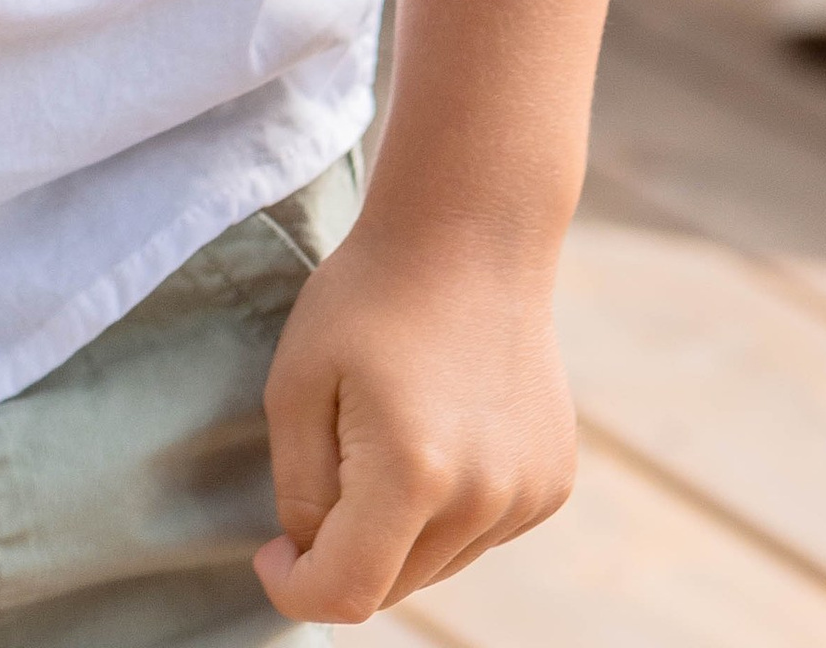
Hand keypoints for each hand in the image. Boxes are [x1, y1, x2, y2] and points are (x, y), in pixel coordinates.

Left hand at [255, 216, 575, 623]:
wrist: (471, 232)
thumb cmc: (368, 297)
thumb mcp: (296, 383)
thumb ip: (300, 490)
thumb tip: (313, 557)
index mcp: (413, 474)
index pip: (347, 594)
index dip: (295, 589)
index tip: (272, 553)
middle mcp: (482, 498)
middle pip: (393, 585)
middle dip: (346, 552)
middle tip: (331, 465)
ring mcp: (527, 494)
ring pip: (437, 564)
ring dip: (400, 533)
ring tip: (391, 432)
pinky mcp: (552, 483)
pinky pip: (479, 534)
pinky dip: (448, 510)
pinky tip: (441, 431)